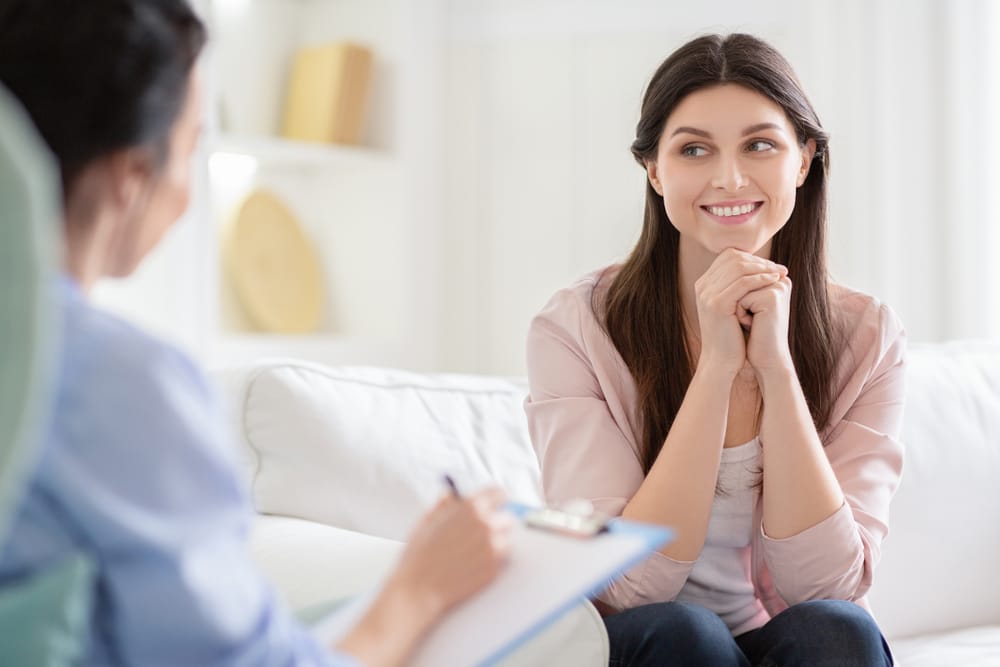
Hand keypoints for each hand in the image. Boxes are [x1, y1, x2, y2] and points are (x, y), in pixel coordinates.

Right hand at [388, 487, 512, 619]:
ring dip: (496, 543)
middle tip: (479, 534)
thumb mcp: (427, 521)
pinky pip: (502, 561)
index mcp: (470, 508)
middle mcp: (486, 524)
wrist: (418, 589)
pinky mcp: (495, 569)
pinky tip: (472, 565)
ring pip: (506, 540)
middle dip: (495, 524)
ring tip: (472, 553)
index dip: (496, 499)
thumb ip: (444, 505)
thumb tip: (450, 496)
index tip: (496, 504)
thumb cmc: (418, 557)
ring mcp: (493, 548)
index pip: (499, 493)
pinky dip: (492, 561)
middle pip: (507, 518)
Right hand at [694, 248, 786, 376]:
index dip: (752, 258)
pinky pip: (742, 283)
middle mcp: (702, 286)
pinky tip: (774, 280)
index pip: (728, 257)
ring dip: (763, 268)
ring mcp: (707, 294)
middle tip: (779, 268)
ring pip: (738, 267)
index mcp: (704, 285)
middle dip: (759, 261)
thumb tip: (758, 268)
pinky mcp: (717, 304)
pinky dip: (761, 278)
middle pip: (733, 258)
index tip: (771, 266)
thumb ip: (737, 288)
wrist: (721, 361)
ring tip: (780, 273)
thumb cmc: (731, 336)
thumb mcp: (732, 307)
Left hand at [740, 274, 793, 375]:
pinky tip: (753, 327)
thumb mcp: (745, 305)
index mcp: (774, 278)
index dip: (732, 292)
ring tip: (749, 322)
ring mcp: (777, 286)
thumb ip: (740, 284)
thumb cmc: (753, 333)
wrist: (766, 359)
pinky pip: (741, 298)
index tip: (743, 312)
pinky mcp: (772, 297)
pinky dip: (740, 315)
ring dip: (736, 306)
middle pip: (739, 277)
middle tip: (747, 319)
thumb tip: (722, 267)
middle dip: (734, 299)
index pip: (741, 272)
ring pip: (738, 286)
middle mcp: (779, 279)